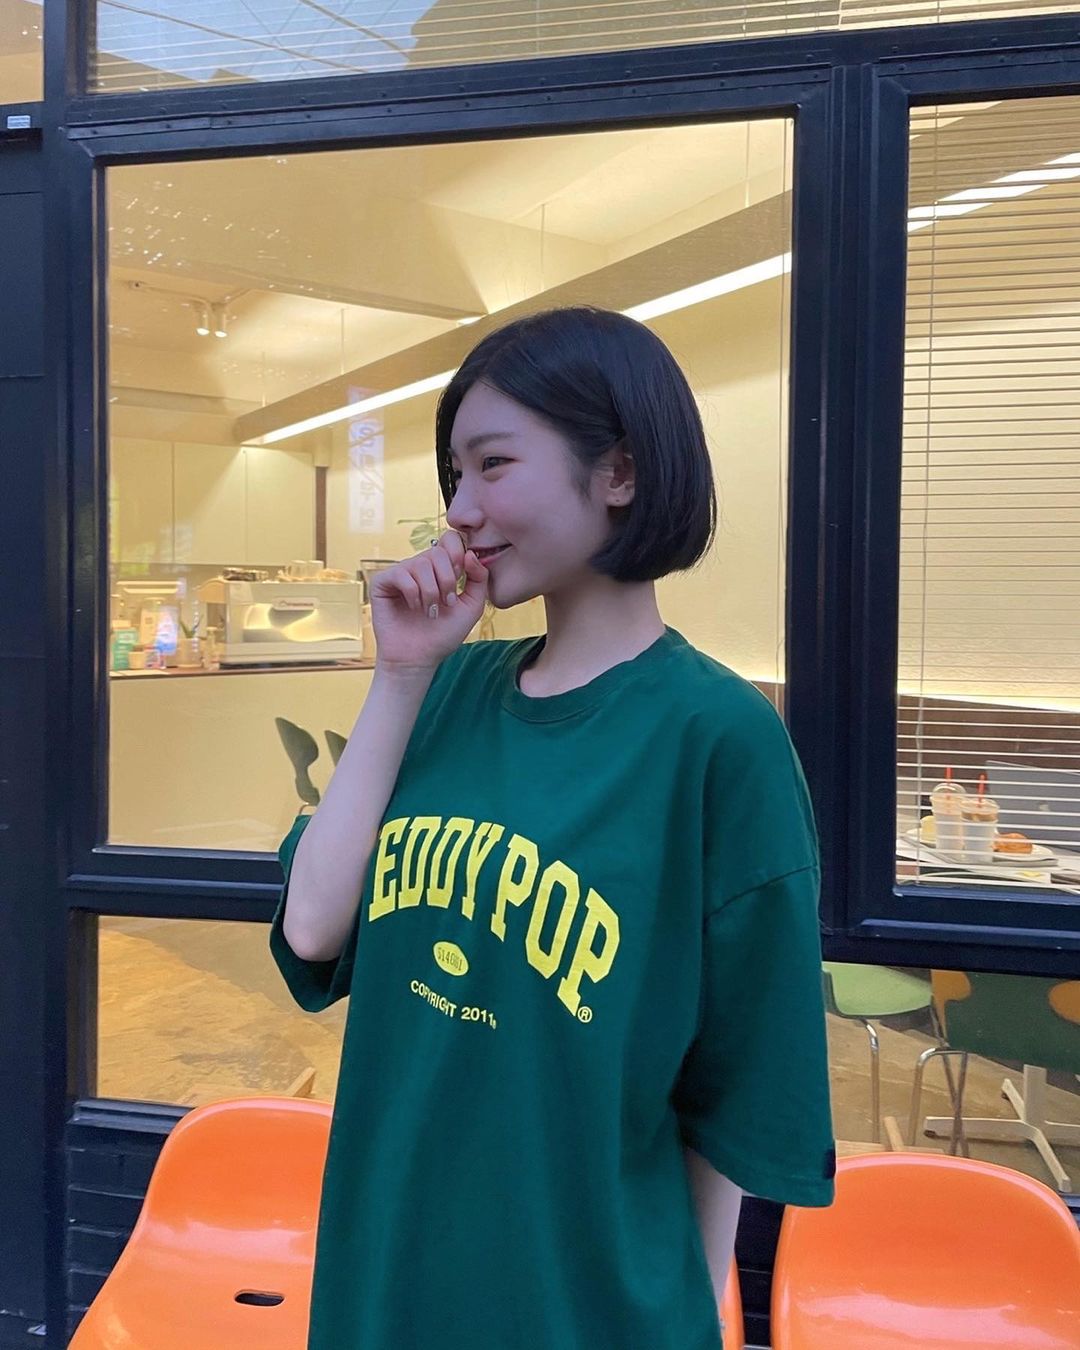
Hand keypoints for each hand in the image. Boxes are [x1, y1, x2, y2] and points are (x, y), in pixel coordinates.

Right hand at [370, 530, 488, 672]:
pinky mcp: (382, 582)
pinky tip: (414, 608)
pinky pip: (402, 574)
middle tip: (447, 602)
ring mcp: (400, 573)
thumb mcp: (471, 606)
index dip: (458, 554)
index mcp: (439, 568)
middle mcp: (418, 567)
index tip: (461, 577)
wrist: (419, 658)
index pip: (449, 540)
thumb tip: (469, 553)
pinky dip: (413, 593)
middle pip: (437, 552)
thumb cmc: (443, 635)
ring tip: (430, 611)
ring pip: (421, 563)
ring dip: (431, 591)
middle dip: (448, 579)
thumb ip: (479, 579)